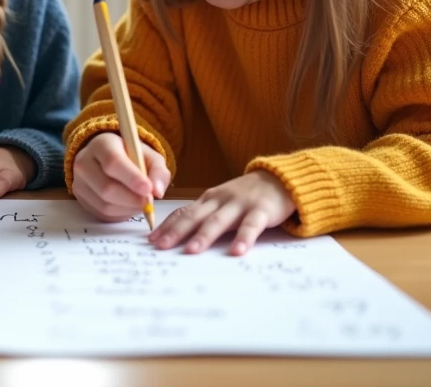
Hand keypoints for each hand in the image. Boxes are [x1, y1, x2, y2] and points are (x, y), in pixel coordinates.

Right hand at [72, 132, 169, 221]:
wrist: (106, 159)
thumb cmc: (131, 156)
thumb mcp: (149, 156)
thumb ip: (158, 171)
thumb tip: (157, 192)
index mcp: (102, 144)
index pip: (113, 162)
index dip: (132, 178)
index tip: (148, 190)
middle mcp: (84, 161)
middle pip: (107, 187)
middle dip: (132, 199)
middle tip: (148, 203)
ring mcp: (79, 181)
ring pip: (104, 204)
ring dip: (127, 208)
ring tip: (139, 202)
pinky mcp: (79, 197)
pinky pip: (101, 213)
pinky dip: (119, 214)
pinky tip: (128, 205)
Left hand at [148, 170, 295, 255]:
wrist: (279, 179)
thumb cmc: (246, 196)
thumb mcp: (222, 203)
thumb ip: (205, 216)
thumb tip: (180, 237)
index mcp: (208, 199)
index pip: (182, 212)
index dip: (167, 226)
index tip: (151, 241)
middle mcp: (220, 200)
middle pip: (194, 216)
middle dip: (176, 231)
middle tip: (161, 246)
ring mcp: (240, 204)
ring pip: (219, 220)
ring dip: (204, 235)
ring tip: (191, 251)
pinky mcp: (261, 210)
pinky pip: (251, 225)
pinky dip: (243, 238)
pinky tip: (237, 252)